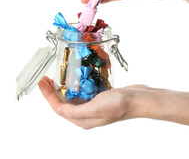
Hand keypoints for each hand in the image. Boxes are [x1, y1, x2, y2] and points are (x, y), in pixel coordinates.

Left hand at [39, 77, 188, 127]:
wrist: (138, 98)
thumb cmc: (120, 104)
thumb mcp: (95, 108)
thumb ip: (75, 110)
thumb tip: (58, 110)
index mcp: (82, 120)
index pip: (58, 108)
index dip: (48, 95)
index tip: (42, 83)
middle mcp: (86, 114)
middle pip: (63, 102)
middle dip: (53, 90)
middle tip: (47, 78)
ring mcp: (92, 105)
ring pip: (72, 96)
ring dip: (63, 87)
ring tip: (57, 77)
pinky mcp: (98, 97)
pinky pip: (83, 91)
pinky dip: (76, 84)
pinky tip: (75, 77)